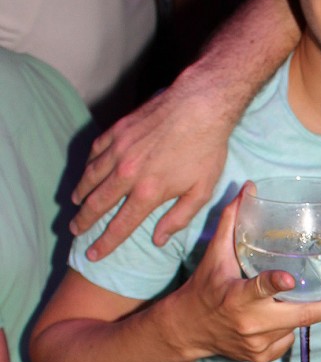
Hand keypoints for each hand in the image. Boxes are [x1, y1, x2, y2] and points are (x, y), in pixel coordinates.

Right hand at [71, 74, 231, 257]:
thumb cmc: (205, 150)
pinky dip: (88, 166)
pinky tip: (87, 173)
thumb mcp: (201, 192)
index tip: (93, 254)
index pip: (120, 226)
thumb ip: (178, 219)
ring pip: (90, 178)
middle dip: (84, 221)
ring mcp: (118, 151)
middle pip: (97, 204)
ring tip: (76, 204)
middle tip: (75, 231)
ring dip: (80, 194)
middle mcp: (127, 174)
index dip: (104, 243)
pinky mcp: (116, 131)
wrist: (199, 106)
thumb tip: (158, 240)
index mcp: (148, 193)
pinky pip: (94, 153)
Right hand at [166, 188, 320, 361]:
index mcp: (237, 296)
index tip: (291, 278)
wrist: (187, 329)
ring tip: (293, 298)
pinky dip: (288, 327)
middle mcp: (249, 323)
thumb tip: (250, 188)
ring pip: (296, 325)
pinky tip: (276, 318)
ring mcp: (257, 344)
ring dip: (300, 311)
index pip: (259, 289)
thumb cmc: (204, 287)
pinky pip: (289, 339)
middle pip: (299, 316)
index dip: (276, 283)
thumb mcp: (215, 255)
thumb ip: (233, 221)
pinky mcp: (261, 357)